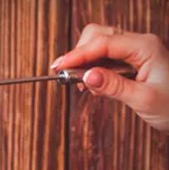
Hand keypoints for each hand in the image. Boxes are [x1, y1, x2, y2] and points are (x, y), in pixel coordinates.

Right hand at [52, 24, 168, 131]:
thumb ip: (114, 87)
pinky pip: (105, 57)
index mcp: (145, 47)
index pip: (104, 43)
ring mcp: (135, 51)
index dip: (78, 54)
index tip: (58, 67)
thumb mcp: (143, 99)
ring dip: (84, 61)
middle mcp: (139, 44)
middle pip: (99, 36)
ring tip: (77, 82)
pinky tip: (91, 83)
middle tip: (65, 77)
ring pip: (99, 45)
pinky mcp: (131, 62)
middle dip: (79, 54)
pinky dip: (92, 68)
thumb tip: (87, 76)